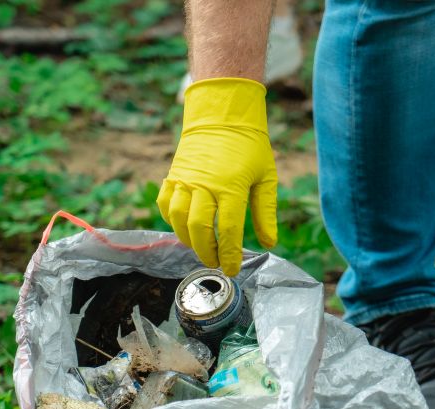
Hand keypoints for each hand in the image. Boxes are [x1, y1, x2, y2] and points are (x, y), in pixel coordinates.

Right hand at [157, 77, 277, 275]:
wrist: (222, 114)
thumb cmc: (249, 146)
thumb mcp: (266, 177)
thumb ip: (266, 212)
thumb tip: (269, 242)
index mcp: (231, 187)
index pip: (228, 230)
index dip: (229, 255)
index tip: (232, 269)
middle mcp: (205, 185)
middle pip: (199, 229)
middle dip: (207, 252)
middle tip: (216, 262)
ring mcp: (185, 180)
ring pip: (178, 219)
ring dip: (188, 240)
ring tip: (201, 248)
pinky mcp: (173, 175)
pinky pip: (166, 204)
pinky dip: (172, 220)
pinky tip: (184, 228)